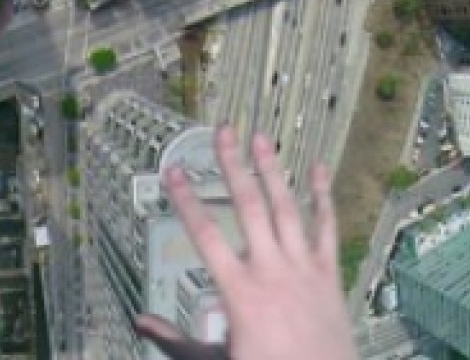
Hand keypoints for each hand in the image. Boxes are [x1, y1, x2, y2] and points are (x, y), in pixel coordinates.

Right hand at [135, 128, 356, 359]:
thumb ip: (175, 340)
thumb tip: (139, 320)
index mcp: (239, 292)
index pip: (205, 236)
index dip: (186, 201)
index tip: (173, 171)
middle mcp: (271, 271)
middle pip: (248, 207)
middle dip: (233, 167)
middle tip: (223, 131)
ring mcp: (304, 269)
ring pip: (287, 209)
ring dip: (273, 171)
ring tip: (262, 138)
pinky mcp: (329, 274)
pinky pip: (327, 229)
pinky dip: (323, 197)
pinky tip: (317, 168)